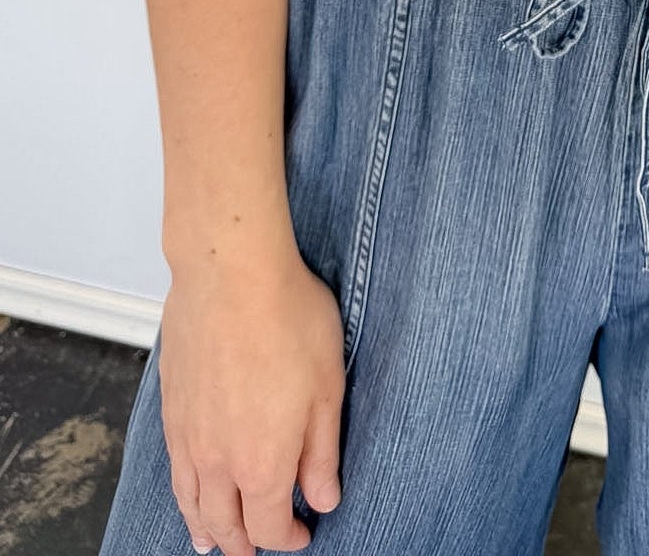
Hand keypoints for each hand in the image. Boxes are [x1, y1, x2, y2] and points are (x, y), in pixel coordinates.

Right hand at [158, 233, 345, 553]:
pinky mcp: (170, 409)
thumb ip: (321, 452)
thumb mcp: (327, 387)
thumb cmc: (286, 317)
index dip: (287, 539)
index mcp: (262, 463)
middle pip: (226, 525)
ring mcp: (188, 436)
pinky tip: (188, 491)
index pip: (269, 527)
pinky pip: (174, 470)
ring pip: (191, 504)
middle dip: (245, 544)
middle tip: (259, 548)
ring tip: (212, 543)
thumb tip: (321, 499)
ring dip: (206, 528)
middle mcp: (218, 461)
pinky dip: (182, 495)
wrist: (230, 272)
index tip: (302, 534)